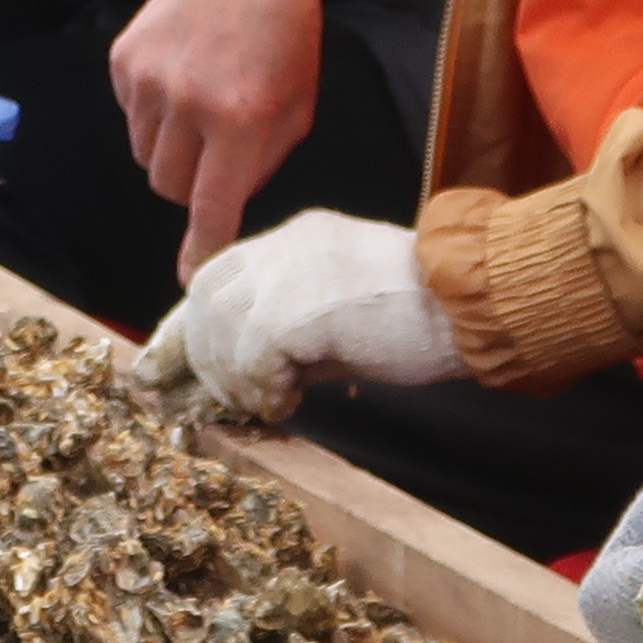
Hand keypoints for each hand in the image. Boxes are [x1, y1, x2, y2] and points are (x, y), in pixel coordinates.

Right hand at [109, 0, 325, 271]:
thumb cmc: (283, 35)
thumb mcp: (297, 105)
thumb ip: (262, 161)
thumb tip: (223, 206)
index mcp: (241, 118)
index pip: (212, 205)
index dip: (202, 247)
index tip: (193, 279)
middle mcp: (187, 102)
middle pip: (167, 186)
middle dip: (189, 183)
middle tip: (214, 153)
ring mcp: (148, 80)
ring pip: (144, 155)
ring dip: (169, 149)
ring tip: (198, 106)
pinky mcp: (122, 60)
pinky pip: (130, 116)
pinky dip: (151, 113)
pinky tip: (179, 77)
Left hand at [133, 212, 461, 418]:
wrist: (470, 303)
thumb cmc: (425, 314)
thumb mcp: (346, 316)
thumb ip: (298, 331)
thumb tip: (256, 373)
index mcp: (297, 239)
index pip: (217, 271)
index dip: (190, 320)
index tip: (172, 361)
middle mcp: (283, 246)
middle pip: (205, 294)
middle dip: (198, 351)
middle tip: (213, 397)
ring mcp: (287, 272)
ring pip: (218, 325)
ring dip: (232, 374)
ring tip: (265, 402)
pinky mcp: (297, 309)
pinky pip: (250, 355)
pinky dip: (259, 387)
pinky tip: (286, 403)